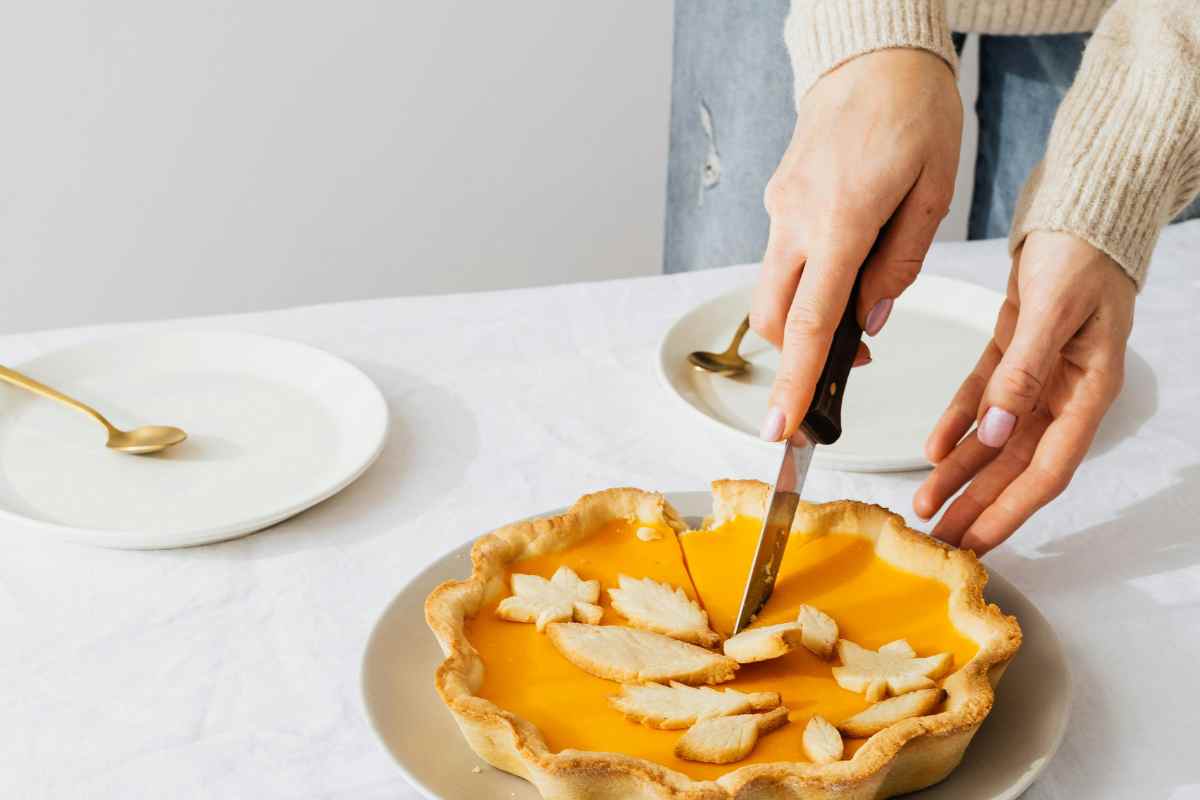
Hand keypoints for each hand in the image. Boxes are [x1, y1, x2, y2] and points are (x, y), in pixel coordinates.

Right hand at [752, 48, 961, 440]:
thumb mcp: (933, 191)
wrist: (873, 53)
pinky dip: (806, 283)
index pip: (807, 323)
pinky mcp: (779, 200)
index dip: (793, 384)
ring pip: (772, 292)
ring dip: (803, 320)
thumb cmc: (915, 113)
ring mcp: (780, 210)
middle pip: (773, 319)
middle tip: (845, 372)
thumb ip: (901, 263)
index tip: (780, 431)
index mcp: (840, 221)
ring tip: (856, 314)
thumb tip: (871, 319)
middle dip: (795, 360)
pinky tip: (845, 268)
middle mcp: (796, 220)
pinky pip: (783, 259)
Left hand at [914, 232, 1135, 553]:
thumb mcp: (1052, 311)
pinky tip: (932, 450)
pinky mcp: (1012, 354)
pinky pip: (981, 400)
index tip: (977, 540)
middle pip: (1016, 465)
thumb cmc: (1082, 252)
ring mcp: (1038, 375)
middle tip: (942, 540)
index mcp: (1088, 389)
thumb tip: (997, 434)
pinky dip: (957, 425)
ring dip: (961, 473)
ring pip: (995, 439)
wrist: (1080, 208)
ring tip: (927, 505)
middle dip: (978, 505)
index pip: (1048, 469)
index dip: (1010, 509)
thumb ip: (1023, 374)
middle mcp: (1064, 391)